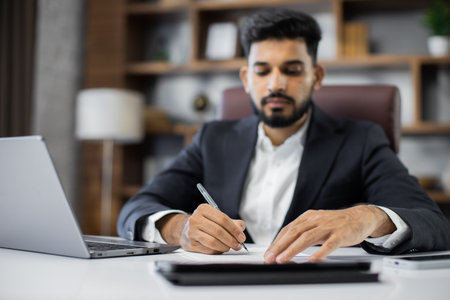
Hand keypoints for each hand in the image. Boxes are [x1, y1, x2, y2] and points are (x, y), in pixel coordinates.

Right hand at [157, 204, 245, 253]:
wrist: (185, 230)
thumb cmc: (205, 223)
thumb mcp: (217, 218)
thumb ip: (232, 222)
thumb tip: (241, 229)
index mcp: (204, 209)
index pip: (223, 219)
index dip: (234, 229)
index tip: (241, 236)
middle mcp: (196, 218)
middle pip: (218, 231)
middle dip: (231, 240)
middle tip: (238, 245)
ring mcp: (192, 231)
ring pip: (213, 241)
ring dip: (225, 246)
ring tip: (230, 247)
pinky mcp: (191, 243)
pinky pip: (208, 249)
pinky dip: (218, 251)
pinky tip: (220, 249)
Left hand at [264, 205, 394, 262]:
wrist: (361, 217)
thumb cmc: (337, 223)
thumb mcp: (317, 224)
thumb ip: (304, 232)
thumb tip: (286, 246)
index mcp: (309, 217)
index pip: (289, 229)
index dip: (277, 241)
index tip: (269, 253)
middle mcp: (316, 219)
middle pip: (294, 232)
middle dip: (280, 246)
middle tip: (270, 258)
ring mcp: (328, 226)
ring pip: (307, 237)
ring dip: (293, 249)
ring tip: (283, 259)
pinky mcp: (341, 234)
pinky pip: (329, 244)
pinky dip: (319, 252)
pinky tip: (312, 260)